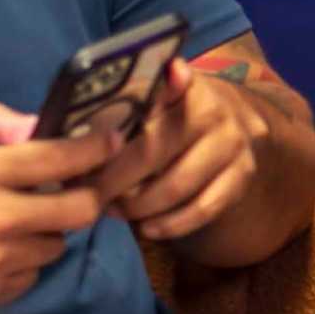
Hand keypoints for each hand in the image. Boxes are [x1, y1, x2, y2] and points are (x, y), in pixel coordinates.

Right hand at [0, 106, 113, 306]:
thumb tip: (39, 125)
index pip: (60, 159)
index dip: (95, 148)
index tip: (111, 141)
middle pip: (80, 211)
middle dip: (87, 195)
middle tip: (74, 187)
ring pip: (57, 245)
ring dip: (49, 230)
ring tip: (17, 218)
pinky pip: (31, 275)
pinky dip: (24, 260)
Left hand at [98, 56, 265, 250]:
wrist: (228, 128)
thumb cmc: (168, 118)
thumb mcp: (148, 101)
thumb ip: (117, 110)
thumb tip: (73, 138)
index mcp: (183, 85)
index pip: (165, 88)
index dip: (161, 89)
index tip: (139, 105)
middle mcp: (213, 110)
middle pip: (153, 150)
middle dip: (113, 178)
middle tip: (87, 194)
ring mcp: (232, 144)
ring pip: (176, 186)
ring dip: (138, 206)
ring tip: (113, 210)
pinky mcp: (241, 177)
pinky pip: (202, 209)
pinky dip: (170, 224)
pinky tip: (148, 228)